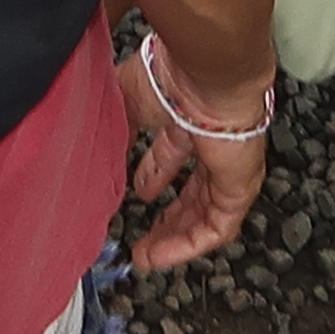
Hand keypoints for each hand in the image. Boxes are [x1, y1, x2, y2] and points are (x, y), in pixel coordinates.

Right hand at [118, 32, 267, 272]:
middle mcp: (210, 143)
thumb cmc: (169, 77)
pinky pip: (215, 227)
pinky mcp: (239, 188)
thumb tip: (95, 151)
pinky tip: (160, 257)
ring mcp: (227, 167)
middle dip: (166, 216)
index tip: (133, 195)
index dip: (151, 177)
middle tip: (142, 237)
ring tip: (145, 257)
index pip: (171, 155)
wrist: (207, 76)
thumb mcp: (124, 101)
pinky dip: (186, 246)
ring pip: (202, 213)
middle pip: (190, 190)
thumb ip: (113, 127)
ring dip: (172, 237)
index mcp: (186, 117)